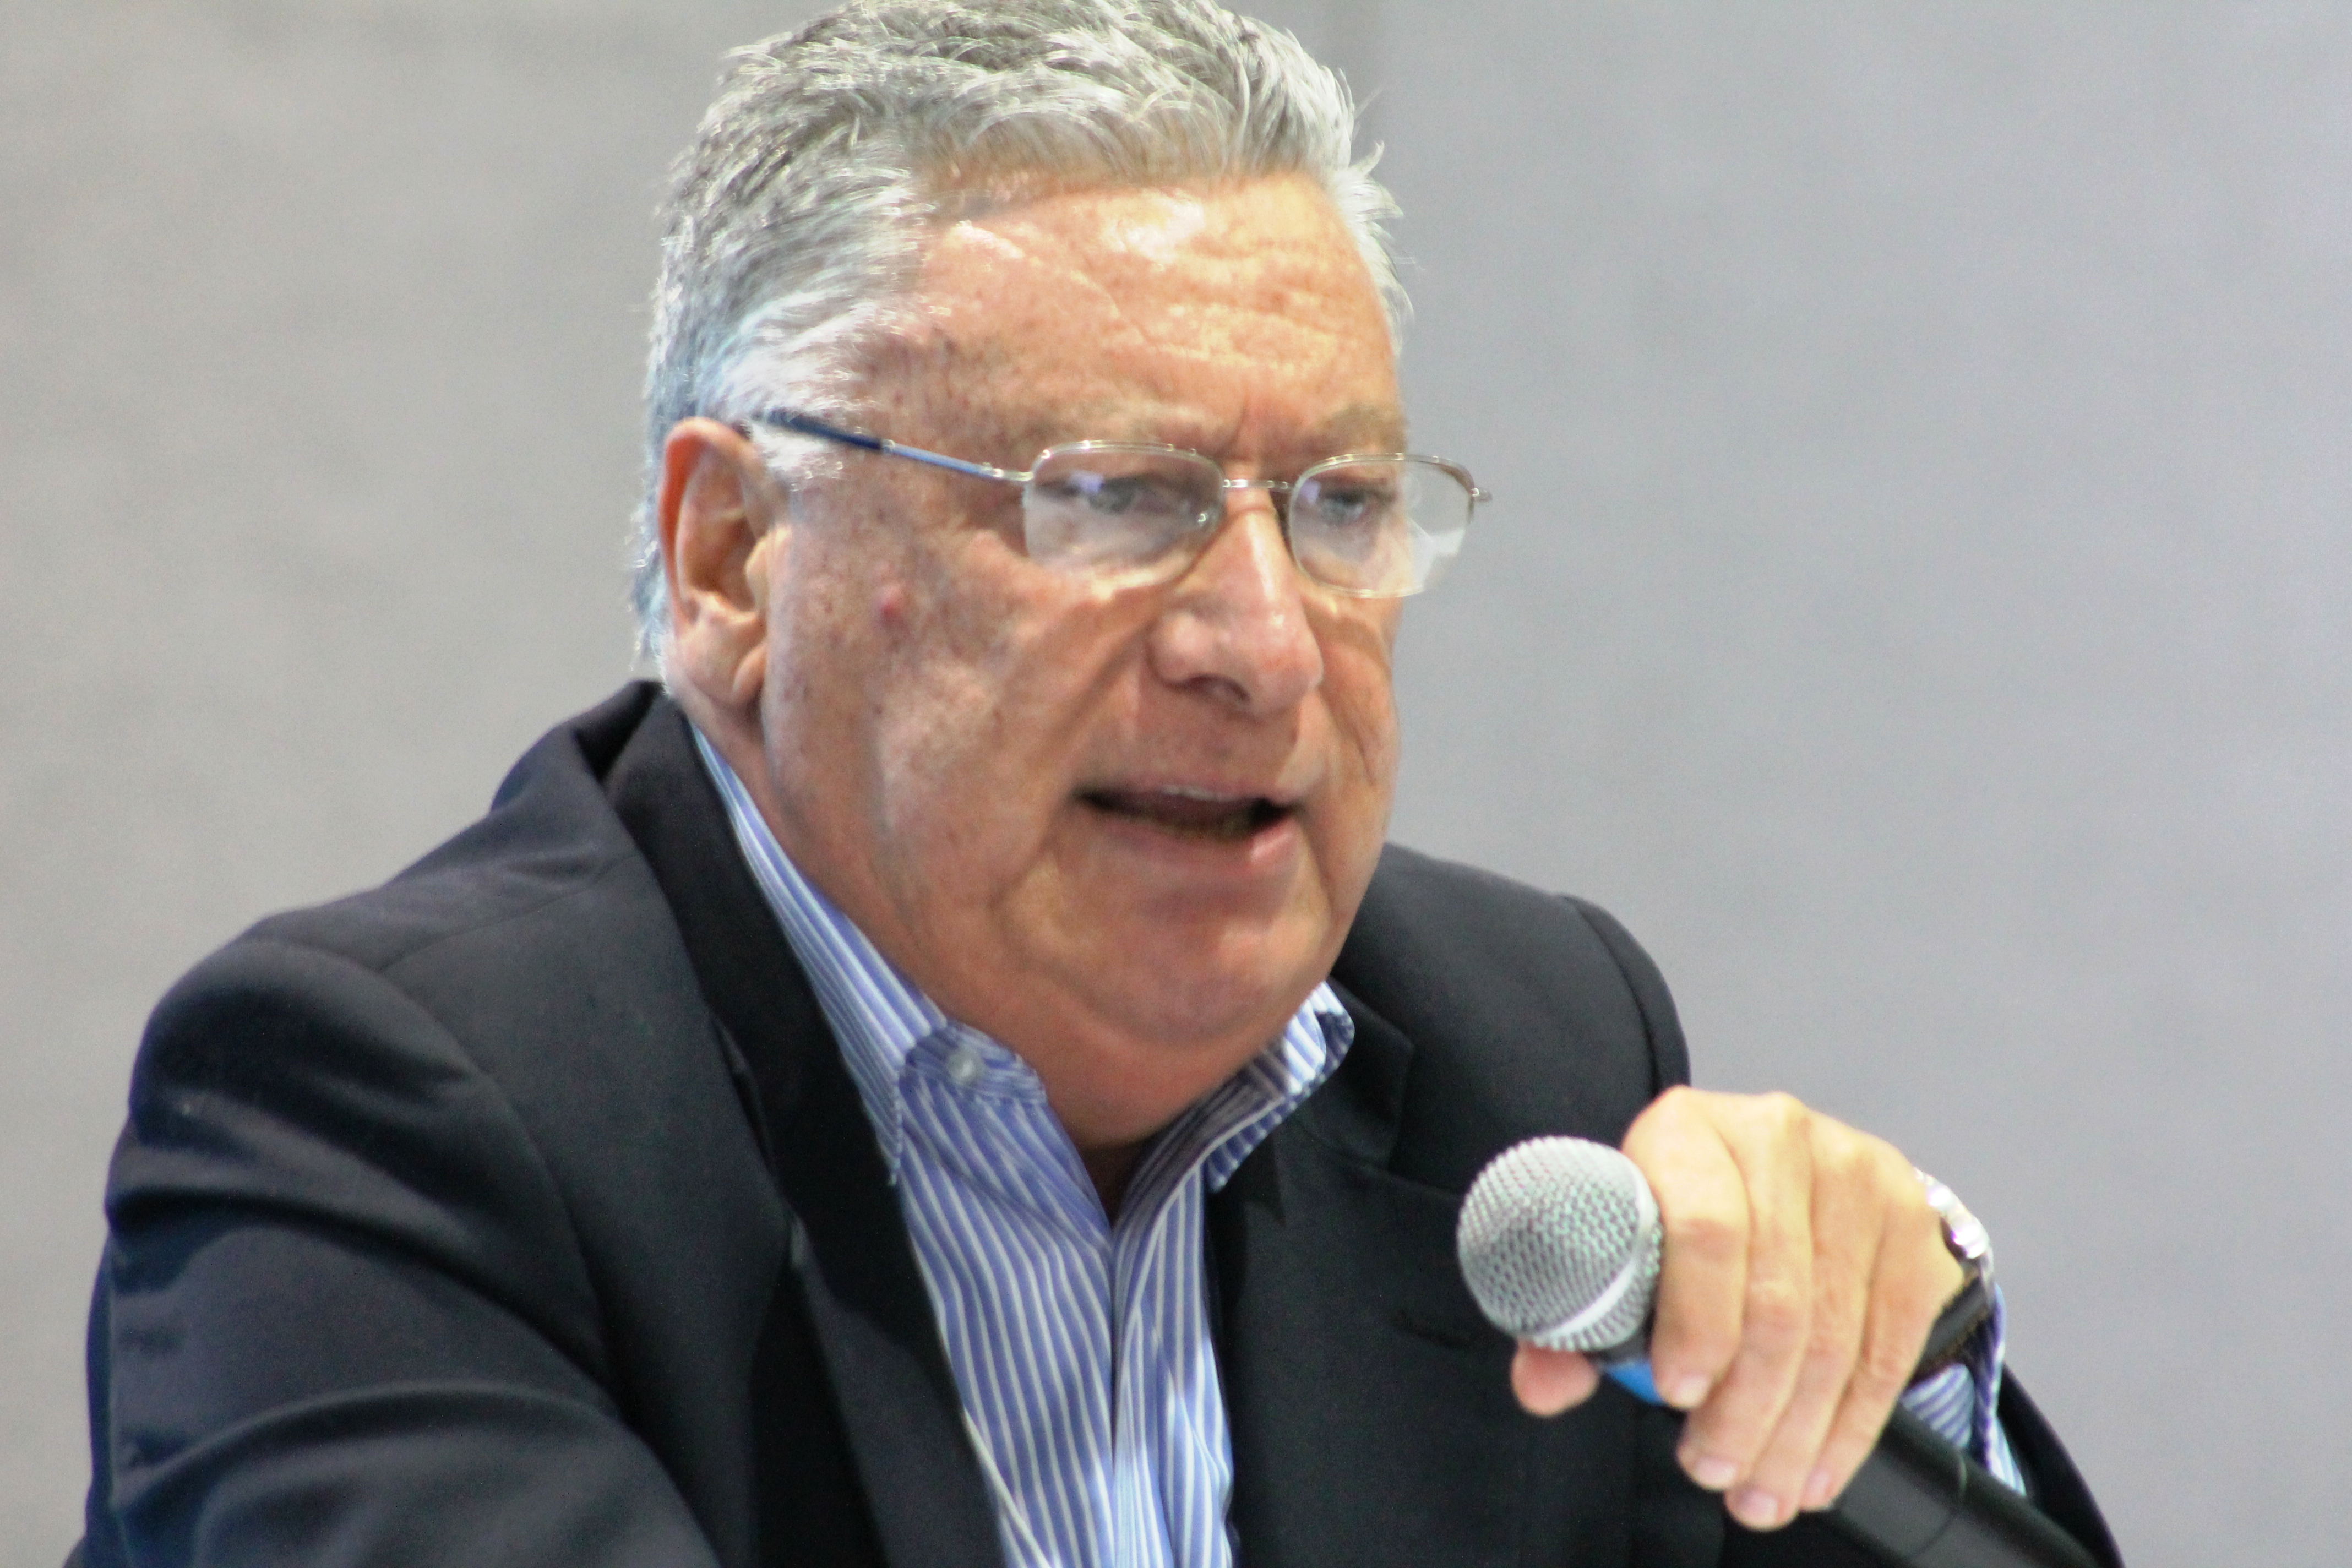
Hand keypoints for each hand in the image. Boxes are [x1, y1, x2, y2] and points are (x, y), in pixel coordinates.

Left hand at [1508, 1087, 1962, 1531]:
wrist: (1765, 1176)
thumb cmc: (1674, 1216)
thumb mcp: (1613, 1248)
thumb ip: (1572, 1317)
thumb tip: (1542, 1385)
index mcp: (1687, 1129)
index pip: (1704, 1230)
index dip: (1695, 1323)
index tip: (1676, 1394)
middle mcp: (1779, 1134)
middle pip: (1776, 1298)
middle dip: (1745, 1407)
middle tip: (1714, 1469)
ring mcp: (1857, 1174)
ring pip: (1835, 1334)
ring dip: (1795, 1432)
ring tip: (1758, 1488)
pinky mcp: (1911, 1224)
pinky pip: (1889, 1347)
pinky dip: (1850, 1424)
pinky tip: (1816, 1468)